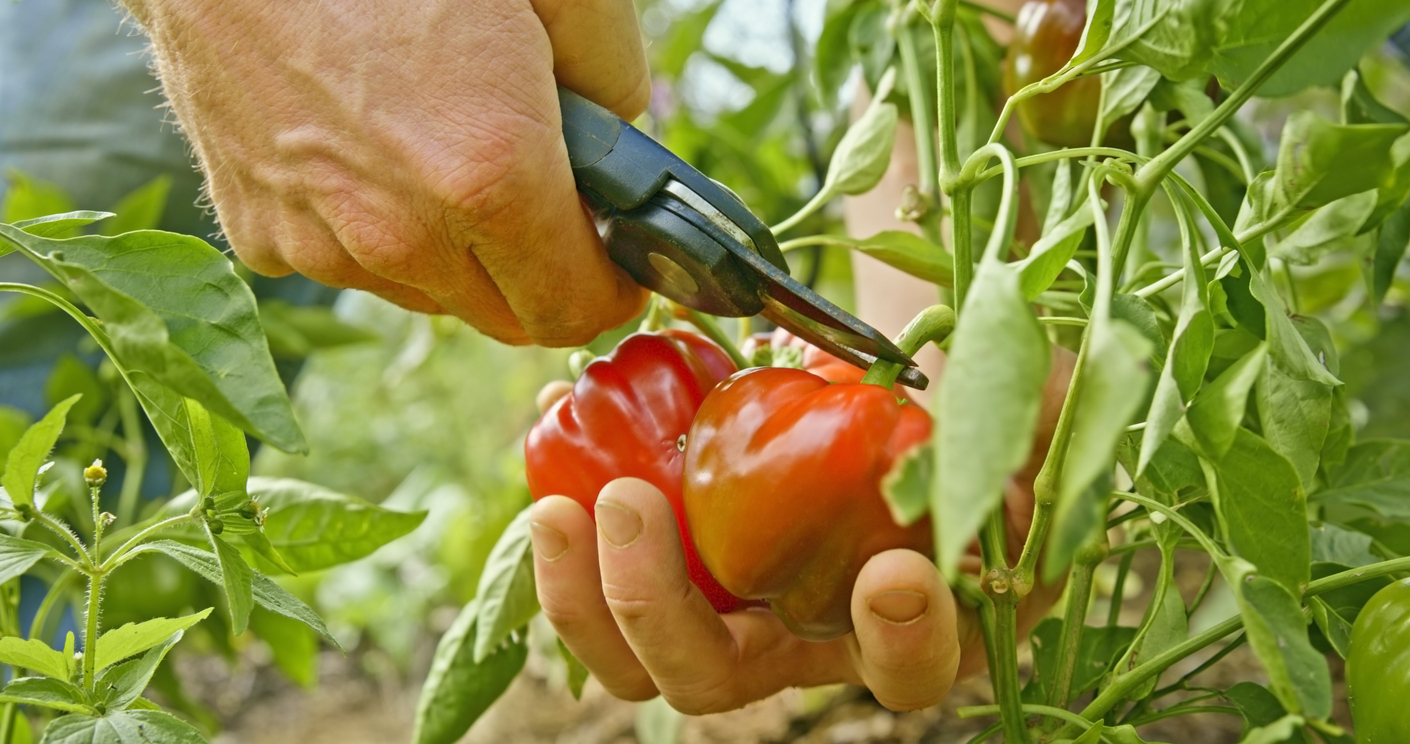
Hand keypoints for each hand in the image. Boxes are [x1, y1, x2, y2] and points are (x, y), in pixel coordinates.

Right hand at [125, 0, 648, 344]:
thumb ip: (613, 81)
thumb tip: (617, 141)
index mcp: (492, 174)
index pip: (577, 310)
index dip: (609, 291)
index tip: (615, 263)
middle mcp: (404, 233)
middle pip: (506, 317)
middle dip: (539, 273)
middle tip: (539, 196)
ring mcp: (322, 242)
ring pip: (426, 292)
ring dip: (453, 249)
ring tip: (433, 145)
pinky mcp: (260, 233)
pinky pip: (346, 260)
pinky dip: (371, 226)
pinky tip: (360, 143)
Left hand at [526, 351, 1071, 713]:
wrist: (887, 390)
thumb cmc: (963, 411)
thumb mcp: (1020, 403)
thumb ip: (1037, 418)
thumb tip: (1029, 416)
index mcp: (908, 625)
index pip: (909, 667)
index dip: (903, 637)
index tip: (898, 572)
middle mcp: (802, 638)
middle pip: (721, 680)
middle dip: (663, 611)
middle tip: (633, 503)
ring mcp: (729, 608)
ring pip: (637, 652)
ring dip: (584, 593)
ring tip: (555, 506)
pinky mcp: (673, 560)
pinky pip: (602, 578)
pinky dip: (568, 535)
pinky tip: (551, 440)